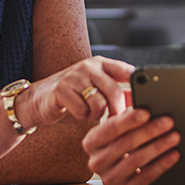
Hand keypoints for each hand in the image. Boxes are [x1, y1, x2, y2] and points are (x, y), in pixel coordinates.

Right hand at [16, 56, 133, 129]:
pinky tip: (77, 114)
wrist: (40, 98)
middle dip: (118, 111)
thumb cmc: (74, 95)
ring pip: (99, 103)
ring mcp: (74, 76)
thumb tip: (143, 103)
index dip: (138, 86)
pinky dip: (82, 117)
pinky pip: (82, 110)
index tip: (144, 101)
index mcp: (101, 63)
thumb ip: (116, 91)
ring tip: (90, 114)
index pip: (126, 71)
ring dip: (97, 115)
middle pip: (115, 92)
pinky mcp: (61, 89)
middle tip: (116, 120)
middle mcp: (88, 66)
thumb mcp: (96, 88)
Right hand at [82, 108, 179, 184]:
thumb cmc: (122, 147)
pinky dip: (161, 164)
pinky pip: (145, 177)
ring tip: (174, 136)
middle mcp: (96, 162)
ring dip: (158, 147)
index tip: (147, 112)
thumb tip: (142, 101)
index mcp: (92, 142)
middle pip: (125, 143)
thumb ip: (126, 116)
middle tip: (168, 122)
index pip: (110, 128)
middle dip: (150, 131)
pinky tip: (173, 155)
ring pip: (136, 160)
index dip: (129, 120)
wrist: (123, 178)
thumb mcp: (118, 131)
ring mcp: (109, 179)